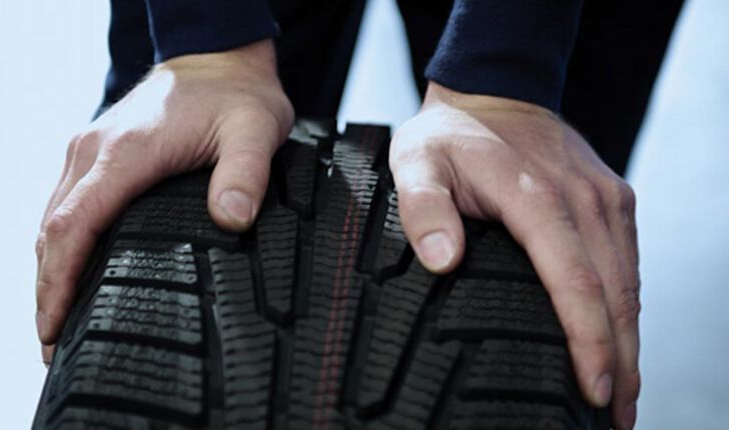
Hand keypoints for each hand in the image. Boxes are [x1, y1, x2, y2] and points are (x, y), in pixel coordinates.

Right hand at [35, 39, 293, 362]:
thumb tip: (233, 219)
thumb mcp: (256, 130)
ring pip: (51, 219)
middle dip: (47, 291)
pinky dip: (59, 245)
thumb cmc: (238, 97)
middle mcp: (95, 150)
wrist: (218, 58)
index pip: (76, 222)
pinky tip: (68, 274)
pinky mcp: (97, 153)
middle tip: (51, 346)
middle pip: (52, 229)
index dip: (61, 279)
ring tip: (54, 324)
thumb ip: (245, 173)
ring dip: (48, 271)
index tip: (55, 324)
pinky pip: (65, 205)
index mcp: (127, 150)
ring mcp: (90, 149)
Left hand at [390, 82, 639, 428]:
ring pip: (629, 282)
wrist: (492, 90)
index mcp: (537, 196)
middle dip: (622, 360)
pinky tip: (622, 339)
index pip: (574, 279)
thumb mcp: (416, 161)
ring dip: (631, 340)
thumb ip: (423, 208)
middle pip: (615, 292)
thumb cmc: (449, 135)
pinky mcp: (611, 199)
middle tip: (617, 419)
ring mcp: (604, 198)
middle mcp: (583, 199)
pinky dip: (628, 306)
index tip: (595, 390)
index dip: (588, 340)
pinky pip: (627, 262)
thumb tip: (443, 259)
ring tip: (625, 395)